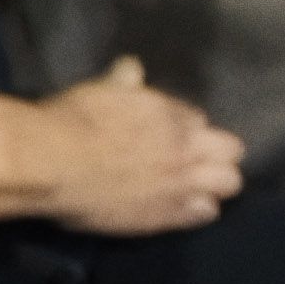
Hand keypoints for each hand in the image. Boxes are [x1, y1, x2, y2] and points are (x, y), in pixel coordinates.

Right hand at [23, 58, 244, 233]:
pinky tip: (187, 207)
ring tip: (197, 187)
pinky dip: (201, 209)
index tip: (170, 134)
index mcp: (170, 114)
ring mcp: (181, 183)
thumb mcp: (99, 90)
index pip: (198, 120)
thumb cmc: (72, 120)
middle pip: (231, 151)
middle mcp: (185, 147)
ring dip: (215, 182)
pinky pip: (206, 213)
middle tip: (195, 161)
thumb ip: (122, 81)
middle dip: (217, 154)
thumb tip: (132, 67)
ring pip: (229, 184)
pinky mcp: (168, 215)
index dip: (185, 128)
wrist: (54, 164)